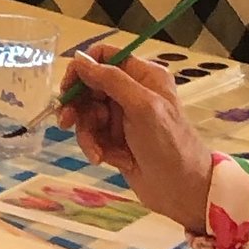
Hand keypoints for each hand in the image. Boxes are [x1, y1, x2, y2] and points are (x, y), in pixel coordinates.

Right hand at [60, 49, 215, 233]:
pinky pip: (92, 135)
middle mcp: (132, 92)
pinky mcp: (116, 139)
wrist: (182, 191)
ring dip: (86, 133)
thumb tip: (78, 57)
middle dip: (79, 106)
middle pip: (89, 87)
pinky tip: (103, 159)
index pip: (105, 57)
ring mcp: (123, 117)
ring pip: (87, 114)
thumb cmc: (168, 144)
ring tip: (96, 152)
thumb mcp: (142, 107)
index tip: (68, 87)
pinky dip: (93, 146)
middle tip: (66, 121)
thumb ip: (111, 80)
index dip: (83, 68)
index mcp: (143, 76)